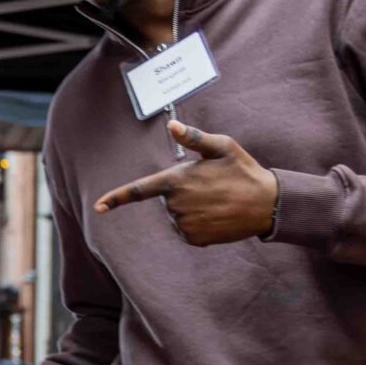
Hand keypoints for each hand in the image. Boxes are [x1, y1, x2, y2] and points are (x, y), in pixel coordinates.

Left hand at [92, 118, 278, 244]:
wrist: (266, 204)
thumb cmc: (243, 170)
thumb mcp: (222, 146)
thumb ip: (193, 138)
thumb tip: (171, 125)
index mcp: (177, 180)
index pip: (140, 190)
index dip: (117, 198)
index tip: (99, 206)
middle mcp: (177, 205)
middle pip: (167, 199)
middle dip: (183, 191)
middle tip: (211, 184)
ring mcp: (185, 224)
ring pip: (178, 214)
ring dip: (191, 207)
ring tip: (217, 199)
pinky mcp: (194, 239)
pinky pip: (187, 230)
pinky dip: (198, 223)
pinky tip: (217, 215)